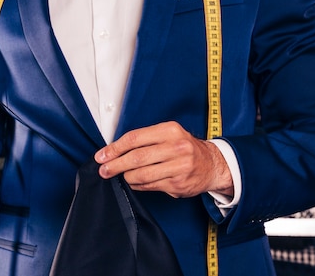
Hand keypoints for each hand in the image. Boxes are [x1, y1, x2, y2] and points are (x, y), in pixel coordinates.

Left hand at [94, 121, 232, 197]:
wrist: (213, 165)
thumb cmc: (184, 148)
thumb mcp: (169, 135)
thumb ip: (145, 140)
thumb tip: (114, 150)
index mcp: (170, 130)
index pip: (135, 138)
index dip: (115, 148)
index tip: (102, 155)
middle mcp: (176, 147)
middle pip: (136, 157)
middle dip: (115, 164)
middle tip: (103, 170)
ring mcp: (179, 167)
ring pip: (141, 174)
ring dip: (126, 177)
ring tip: (120, 176)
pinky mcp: (178, 184)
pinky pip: (150, 186)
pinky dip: (138, 185)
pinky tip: (134, 182)